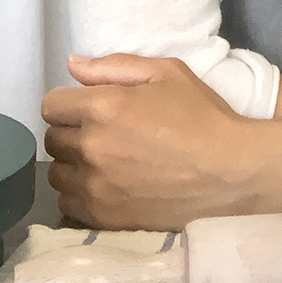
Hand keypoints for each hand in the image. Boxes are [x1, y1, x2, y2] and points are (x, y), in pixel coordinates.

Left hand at [42, 53, 258, 229]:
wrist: (231, 172)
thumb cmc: (202, 116)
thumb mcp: (167, 73)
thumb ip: (115, 66)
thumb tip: (73, 65)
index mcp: (103, 107)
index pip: (51, 104)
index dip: (69, 103)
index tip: (89, 107)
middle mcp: (91, 147)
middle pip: (52, 138)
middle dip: (72, 131)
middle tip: (103, 133)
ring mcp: (94, 186)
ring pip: (57, 174)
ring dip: (74, 165)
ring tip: (104, 162)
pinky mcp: (103, 217)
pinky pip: (67, 204)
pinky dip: (80, 194)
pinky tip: (107, 186)